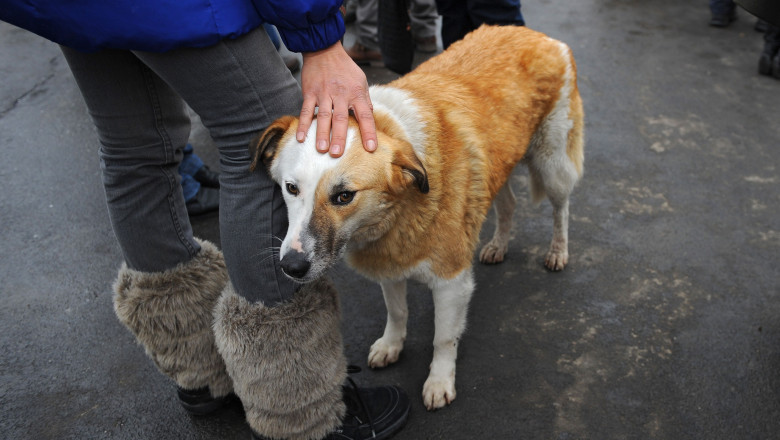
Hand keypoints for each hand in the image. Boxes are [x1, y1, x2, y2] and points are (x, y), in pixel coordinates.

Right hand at [298, 42, 376, 156]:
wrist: (325, 50)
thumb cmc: (345, 69)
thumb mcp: (361, 82)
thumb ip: (365, 102)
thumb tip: (369, 121)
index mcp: (357, 93)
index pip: (365, 115)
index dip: (368, 132)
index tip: (370, 148)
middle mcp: (341, 94)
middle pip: (341, 118)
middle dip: (339, 137)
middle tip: (337, 154)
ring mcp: (324, 93)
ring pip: (323, 116)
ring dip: (322, 134)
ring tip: (321, 149)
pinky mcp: (310, 92)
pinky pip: (306, 110)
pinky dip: (303, 124)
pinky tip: (301, 138)